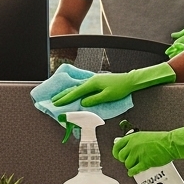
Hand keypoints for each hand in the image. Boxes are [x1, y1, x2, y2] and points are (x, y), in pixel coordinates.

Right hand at [51, 61, 175, 107]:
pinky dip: (76, 90)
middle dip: (63, 95)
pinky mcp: (97, 82)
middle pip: (74, 89)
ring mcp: (94, 81)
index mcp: (92, 84)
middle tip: (53, 100)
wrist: (130, 81)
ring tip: (59, 97)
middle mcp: (91, 81)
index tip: (57, 103)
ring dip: (68, 92)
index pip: (76, 92)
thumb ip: (94, 100)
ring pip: (77, 87)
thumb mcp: (108, 96)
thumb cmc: (120, 88)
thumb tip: (83, 103)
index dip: (66, 98)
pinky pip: (83, 87)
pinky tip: (74, 92)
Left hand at [112, 118, 183, 176]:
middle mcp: (133, 145)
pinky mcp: (145, 162)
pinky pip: (134, 170)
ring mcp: (138, 154)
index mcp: (132, 138)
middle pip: (121, 157)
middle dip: (125, 160)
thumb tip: (128, 148)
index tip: (118, 156)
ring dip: (131, 166)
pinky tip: (134, 172)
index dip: (116, 153)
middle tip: (130, 161)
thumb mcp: (144, 136)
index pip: (117, 146)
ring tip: (136, 166)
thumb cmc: (161, 140)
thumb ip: (135, 142)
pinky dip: (132, 172)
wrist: (171, 143)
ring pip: (127, 164)